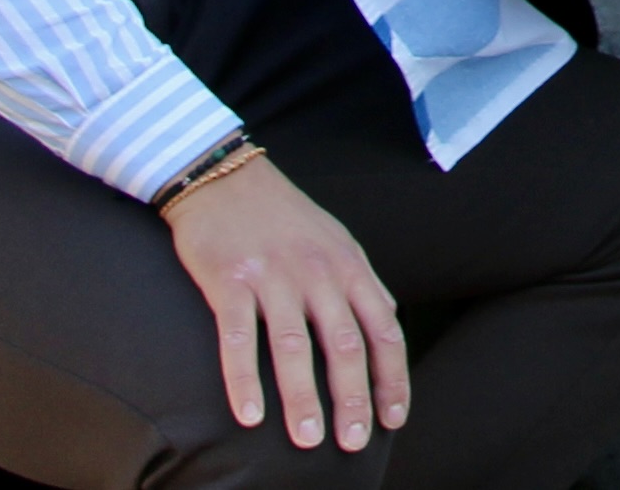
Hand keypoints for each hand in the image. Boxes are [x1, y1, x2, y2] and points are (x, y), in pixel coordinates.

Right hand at [162, 155, 407, 452]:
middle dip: (353, 398)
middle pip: (345, 344)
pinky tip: (249, 416)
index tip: (393, 418)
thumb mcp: (337, 242)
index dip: (392, 377)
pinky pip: (239, 338)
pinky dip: (244, 380)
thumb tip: (388, 323)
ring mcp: (274, 276)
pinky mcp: (229, 281)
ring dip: (303, 399)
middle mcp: (318, 273)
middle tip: (352, 443)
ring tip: (308, 441)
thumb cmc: (284, 217)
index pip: (384, 329)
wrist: (226, 177)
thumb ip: (360, 283)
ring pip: (295, 347)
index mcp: (350, 266)